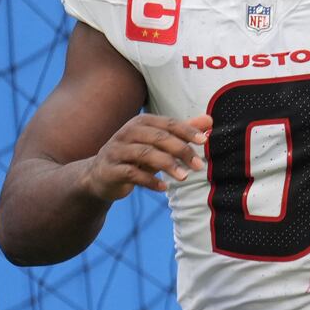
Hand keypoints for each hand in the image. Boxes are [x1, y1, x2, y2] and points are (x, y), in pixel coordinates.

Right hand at [82, 113, 211, 198]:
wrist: (100, 175)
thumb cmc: (136, 156)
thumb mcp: (158, 142)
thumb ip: (182, 131)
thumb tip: (209, 120)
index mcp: (142, 122)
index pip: (169, 124)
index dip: (187, 131)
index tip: (204, 141)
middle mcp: (127, 132)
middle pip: (159, 138)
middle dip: (181, 150)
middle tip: (199, 165)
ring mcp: (117, 151)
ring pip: (145, 154)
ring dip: (168, 165)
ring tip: (184, 177)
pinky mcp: (110, 169)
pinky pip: (132, 173)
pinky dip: (150, 181)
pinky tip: (164, 188)